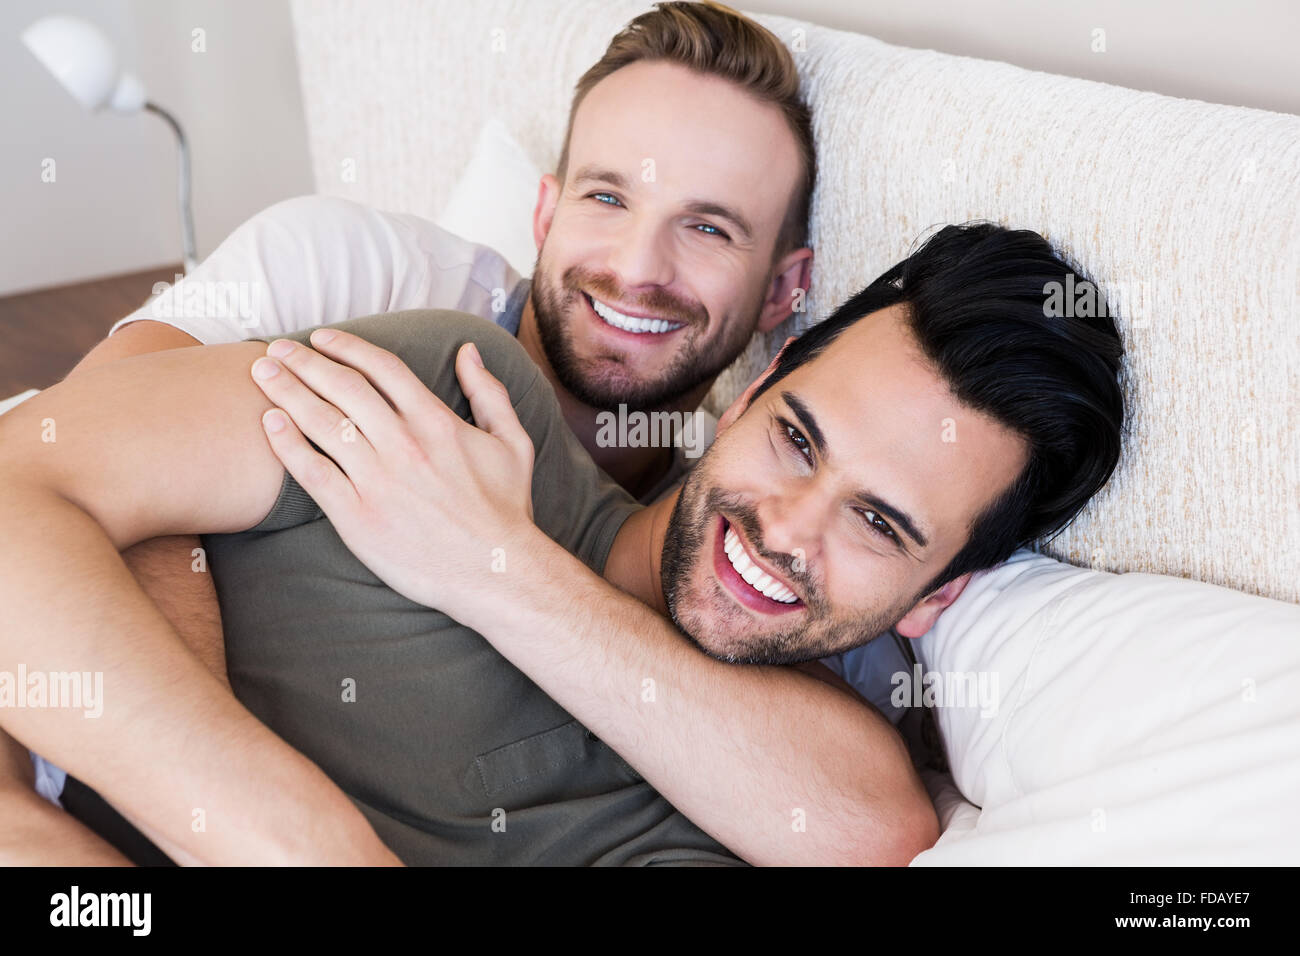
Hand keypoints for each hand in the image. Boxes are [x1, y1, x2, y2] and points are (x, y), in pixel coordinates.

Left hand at [249, 328, 536, 613]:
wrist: (497, 572)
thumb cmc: (506, 510)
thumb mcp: (513, 442)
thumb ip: (489, 393)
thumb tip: (467, 350)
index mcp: (437, 422)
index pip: (382, 368)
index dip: (347, 346)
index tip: (321, 337)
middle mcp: (404, 444)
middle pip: (343, 387)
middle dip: (304, 362)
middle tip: (275, 349)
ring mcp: (378, 480)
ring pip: (322, 422)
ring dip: (287, 392)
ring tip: (262, 374)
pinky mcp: (358, 516)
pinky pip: (313, 472)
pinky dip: (288, 444)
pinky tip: (269, 424)